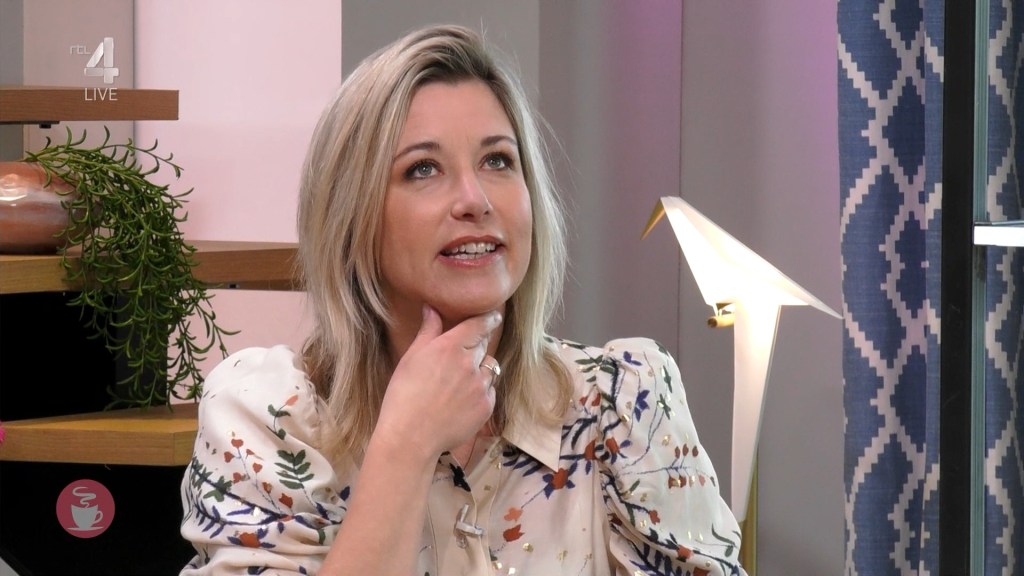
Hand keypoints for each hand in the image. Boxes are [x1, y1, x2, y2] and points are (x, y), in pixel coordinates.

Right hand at [376, 305, 501, 459]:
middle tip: (461, 357)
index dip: (489, 318)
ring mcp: (481, 386)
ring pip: (489, 369)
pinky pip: (490, 391)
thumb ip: (427, 331)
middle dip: (477, 346)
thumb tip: (431, 308)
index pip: (479, 325)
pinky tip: (461, 402)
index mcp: (450, 347)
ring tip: (458, 384)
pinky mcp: (486, 407)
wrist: (410, 437)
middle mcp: (470, 363)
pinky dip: (480, 392)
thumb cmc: (403, 395)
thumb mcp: (411, 358)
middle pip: (484, 345)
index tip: (494, 316)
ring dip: (480, 370)